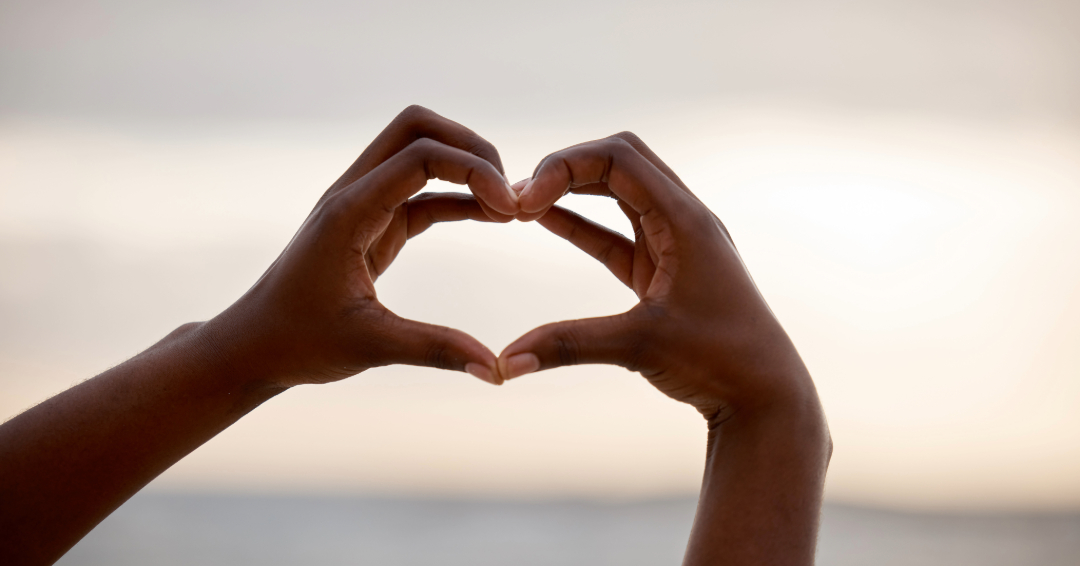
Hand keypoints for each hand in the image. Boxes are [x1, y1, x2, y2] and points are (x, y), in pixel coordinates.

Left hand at [204, 105, 518, 387]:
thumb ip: (436, 350)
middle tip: (509, 192)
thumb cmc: (299, 342)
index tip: (510, 212)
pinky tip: (491, 218)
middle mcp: (354, 194)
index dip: (473, 171)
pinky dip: (458, 197)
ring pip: (420, 152)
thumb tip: (496, 370)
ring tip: (509, 209)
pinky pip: (422, 192)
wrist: (254, 346)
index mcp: (349, 211)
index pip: (420, 156)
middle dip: (470, 147)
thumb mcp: (370, 347)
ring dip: (466, 168)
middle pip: (418, 128)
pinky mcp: (373, 223)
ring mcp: (363, 204)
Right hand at [499, 132, 817, 423]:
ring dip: (573, 191)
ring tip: (522, 205)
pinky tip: (544, 221)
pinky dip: (580, 223)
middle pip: (619, 161)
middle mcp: (683, 220)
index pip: (620, 157)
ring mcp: (674, 243)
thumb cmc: (720, 362)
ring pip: (618, 194)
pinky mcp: (663, 271)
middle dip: (567, 168)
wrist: (765, 396)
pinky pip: (616, 233)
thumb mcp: (640, 345)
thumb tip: (505, 364)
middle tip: (520, 197)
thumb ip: (569, 345)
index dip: (566, 165)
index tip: (525, 200)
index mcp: (685, 220)